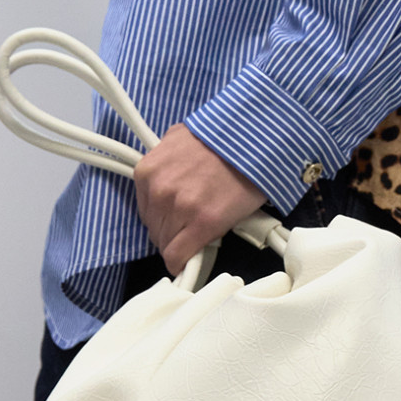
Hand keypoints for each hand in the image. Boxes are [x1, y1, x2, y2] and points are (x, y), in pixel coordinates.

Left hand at [133, 124, 267, 275]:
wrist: (254, 141)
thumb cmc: (223, 137)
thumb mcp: (179, 138)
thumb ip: (164, 160)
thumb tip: (163, 174)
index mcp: (148, 172)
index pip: (145, 210)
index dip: (163, 216)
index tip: (176, 217)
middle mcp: (159, 191)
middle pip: (155, 229)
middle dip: (172, 229)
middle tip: (192, 224)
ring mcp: (180, 209)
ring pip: (166, 245)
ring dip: (181, 243)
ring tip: (200, 233)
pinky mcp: (203, 224)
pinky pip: (179, 256)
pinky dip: (182, 262)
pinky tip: (190, 261)